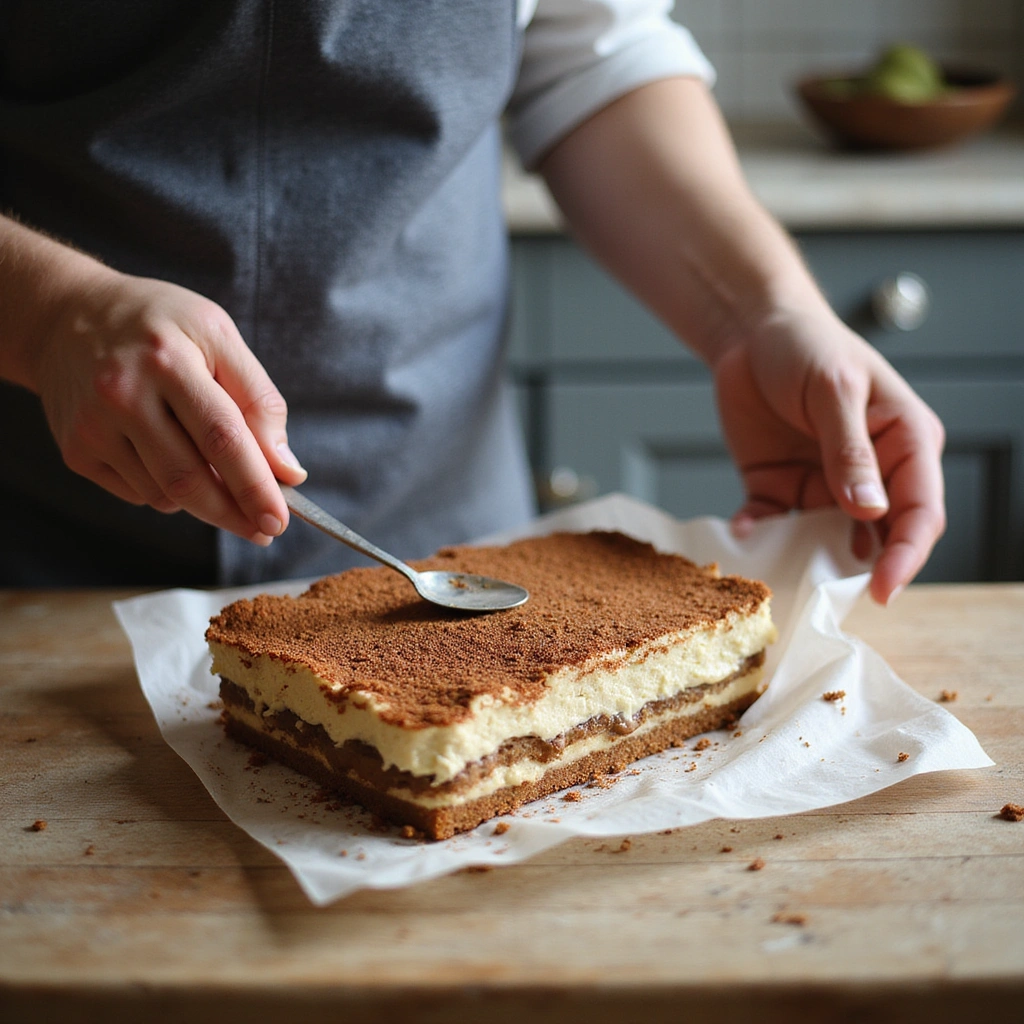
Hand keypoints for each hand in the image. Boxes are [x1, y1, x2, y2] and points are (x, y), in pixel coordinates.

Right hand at [33, 270, 306, 543]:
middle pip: (189, 478)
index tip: (279, 519)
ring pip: (165, 495)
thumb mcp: (218, 335)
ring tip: (214, 469)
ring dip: (202, 499)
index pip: (222, 437)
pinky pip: (138, 494)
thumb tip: (286, 470)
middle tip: (265, 528)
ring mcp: (92, 426)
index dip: (255, 485)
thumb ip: (259, 400)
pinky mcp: (76, 451)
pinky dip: (167, 491)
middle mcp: (122, 394)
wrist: (65, 315)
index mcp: (167, 359)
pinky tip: (167, 455)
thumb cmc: (159, 326)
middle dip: (234, 513)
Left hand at [714, 305, 945, 603]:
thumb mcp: (832, 390)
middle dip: (860, 569)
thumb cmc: (805, 345)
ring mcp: (824, 482)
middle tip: (831, 595)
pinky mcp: (781, 486)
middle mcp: (871, 471)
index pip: (920, 510)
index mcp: (904, 442)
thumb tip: (869, 509)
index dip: (907, 554)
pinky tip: (744, 530)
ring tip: (786, 571)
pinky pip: (773, 523)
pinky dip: (759, 533)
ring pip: (825, 539)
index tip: (882, 589)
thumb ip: (849, 450)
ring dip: (806, 558)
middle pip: (879, 535)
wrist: (748, 331)